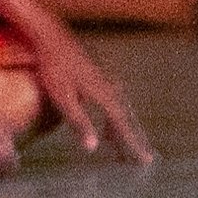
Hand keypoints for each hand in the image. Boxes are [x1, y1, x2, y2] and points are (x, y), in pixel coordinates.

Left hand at [29, 28, 156, 162]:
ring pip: (122, 111)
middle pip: (127, 119)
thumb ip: (79, 123)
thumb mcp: (63, 98)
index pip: (123, 125)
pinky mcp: (99, 80)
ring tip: (126, 152)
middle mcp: (110, 88)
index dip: (134, 144)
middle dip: (137, 140)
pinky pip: (114, 105)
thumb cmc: (52, 67)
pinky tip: (108, 128)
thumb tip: (93, 148)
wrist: (51, 37)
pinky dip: (115, 120)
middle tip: (147, 160)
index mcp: (104, 94)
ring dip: (125, 131)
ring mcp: (106, 82)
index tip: (146, 160)